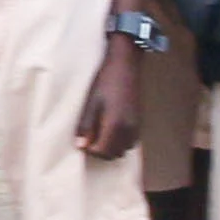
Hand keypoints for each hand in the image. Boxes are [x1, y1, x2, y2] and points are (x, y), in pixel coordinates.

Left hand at [74, 43, 143, 157]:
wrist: (125, 66)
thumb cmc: (105, 82)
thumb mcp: (91, 103)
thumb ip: (86, 126)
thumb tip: (80, 146)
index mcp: (115, 124)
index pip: (102, 151)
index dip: (90, 150)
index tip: (82, 142)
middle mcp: (128, 129)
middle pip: (114, 154)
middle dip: (100, 151)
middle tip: (89, 139)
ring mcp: (136, 125)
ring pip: (124, 149)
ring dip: (111, 147)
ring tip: (100, 135)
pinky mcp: (139, 121)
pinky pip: (131, 141)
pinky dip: (121, 142)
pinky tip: (111, 131)